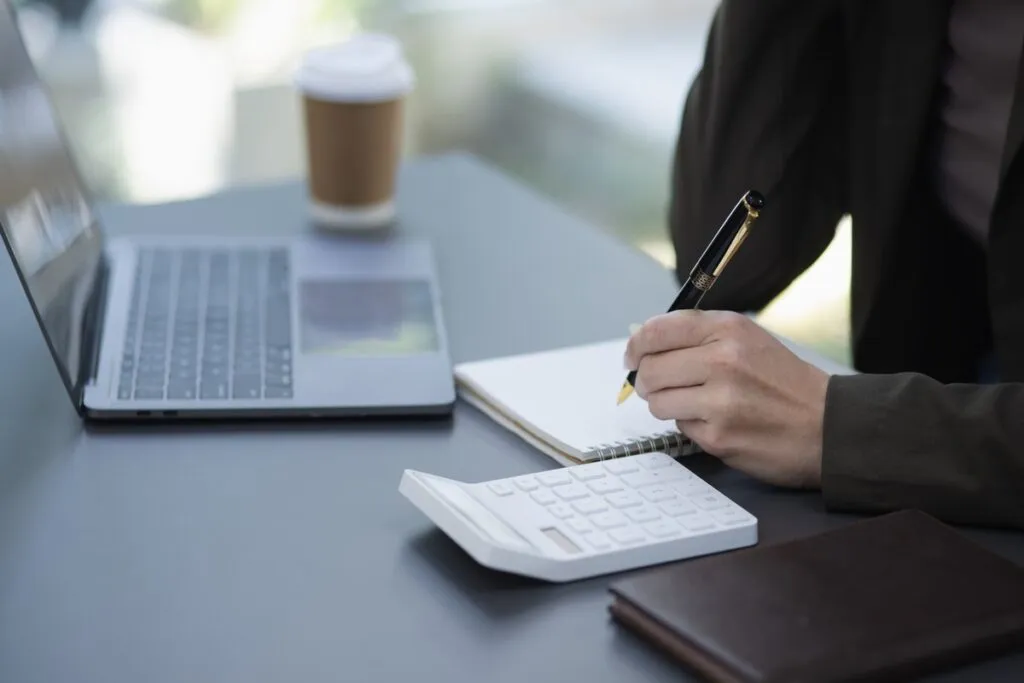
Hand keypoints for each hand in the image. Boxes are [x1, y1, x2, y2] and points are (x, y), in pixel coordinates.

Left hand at [624, 310, 829, 487]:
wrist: (829, 426)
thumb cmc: (785, 383)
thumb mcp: (747, 340)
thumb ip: (698, 336)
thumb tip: (643, 341)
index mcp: (728, 329)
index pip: (657, 330)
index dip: (636, 345)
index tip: (632, 355)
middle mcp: (723, 360)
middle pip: (650, 368)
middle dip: (646, 379)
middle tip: (657, 385)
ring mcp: (720, 400)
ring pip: (657, 401)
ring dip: (667, 404)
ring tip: (695, 403)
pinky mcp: (718, 436)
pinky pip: (680, 426)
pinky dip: (691, 425)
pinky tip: (717, 421)